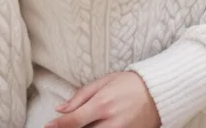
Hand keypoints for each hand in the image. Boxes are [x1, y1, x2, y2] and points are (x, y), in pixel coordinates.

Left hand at [45, 71, 160, 127]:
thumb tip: (60, 109)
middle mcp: (111, 122)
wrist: (158, 92)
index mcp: (103, 104)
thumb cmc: (129, 83)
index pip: (74, 121)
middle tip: (62, 126)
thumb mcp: (104, 81)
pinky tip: (95, 126)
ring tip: (81, 124)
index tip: (48, 126)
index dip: (58, 126)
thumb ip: (81, 95)